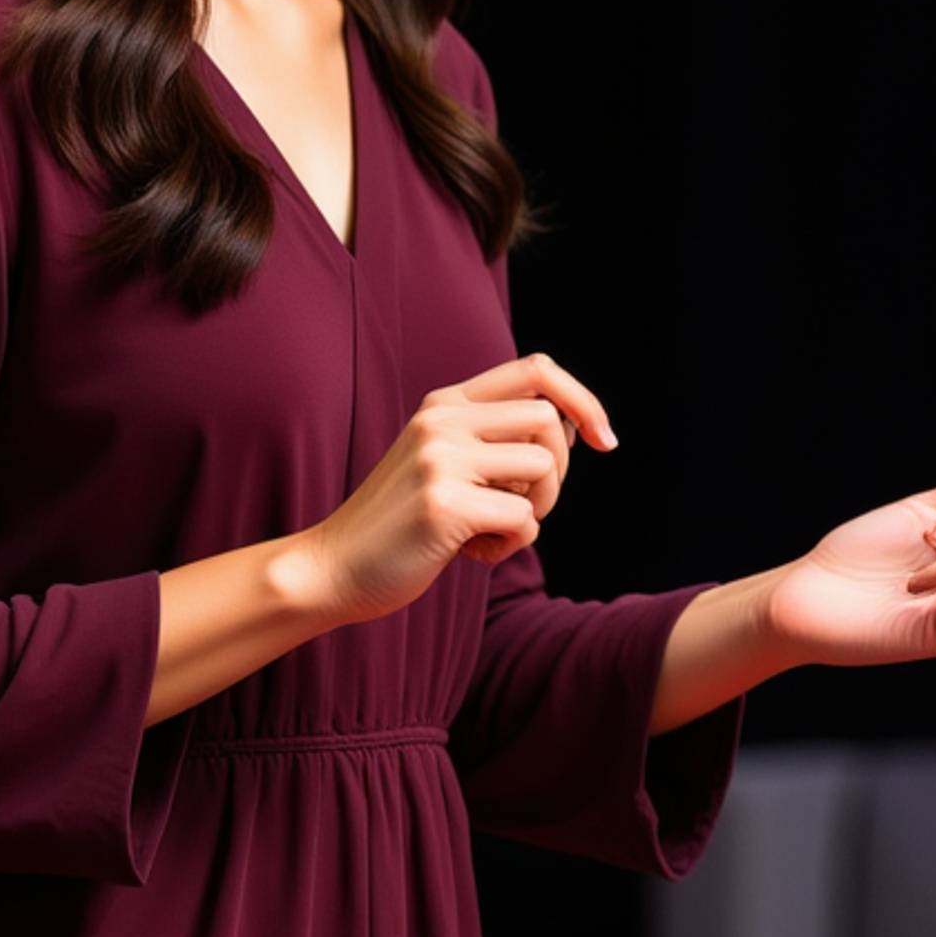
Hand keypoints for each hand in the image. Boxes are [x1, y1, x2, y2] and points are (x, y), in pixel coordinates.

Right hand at [303, 351, 617, 626]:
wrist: (331, 568)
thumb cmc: (401, 524)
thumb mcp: (443, 462)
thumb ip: (495, 440)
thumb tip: (576, 427)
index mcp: (444, 404)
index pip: (537, 368)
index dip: (583, 400)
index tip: (604, 441)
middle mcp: (441, 420)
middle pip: (549, 418)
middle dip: (558, 470)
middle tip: (525, 504)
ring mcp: (440, 458)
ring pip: (543, 466)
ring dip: (538, 509)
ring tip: (492, 529)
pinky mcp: (443, 504)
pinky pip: (525, 519)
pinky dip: (513, 545)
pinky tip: (471, 553)